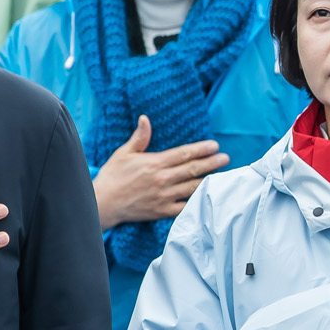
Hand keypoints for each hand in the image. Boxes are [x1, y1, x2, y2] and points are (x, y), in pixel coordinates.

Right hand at [92, 115, 228, 228]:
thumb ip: (140, 137)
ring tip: (223, 175)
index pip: (183, 154)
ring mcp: (164, 196)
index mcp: (154, 163)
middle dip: (212, 163)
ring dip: (209, 181)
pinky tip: (209, 197)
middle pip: (193, 169)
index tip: (215, 145)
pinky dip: (198, 202)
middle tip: (226, 158)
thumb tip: (145, 118)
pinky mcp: (163, 211)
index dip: (201, 149)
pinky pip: (185, 206)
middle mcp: (162, 179)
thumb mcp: (124, 153)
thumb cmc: (113, 176)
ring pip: (193, 187)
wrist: (103, 202)